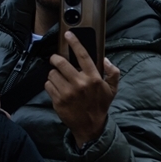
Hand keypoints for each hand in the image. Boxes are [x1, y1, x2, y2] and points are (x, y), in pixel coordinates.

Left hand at [45, 32, 118, 147]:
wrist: (90, 126)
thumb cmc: (100, 106)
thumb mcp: (112, 89)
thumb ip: (112, 73)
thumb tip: (105, 60)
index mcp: (93, 78)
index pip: (83, 55)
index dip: (74, 43)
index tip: (68, 35)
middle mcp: (80, 84)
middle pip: (60, 62)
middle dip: (55, 59)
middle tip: (56, 60)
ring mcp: (67, 92)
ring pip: (52, 74)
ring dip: (54, 74)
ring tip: (59, 79)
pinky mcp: (58, 100)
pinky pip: (48, 85)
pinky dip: (50, 85)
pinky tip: (57, 89)